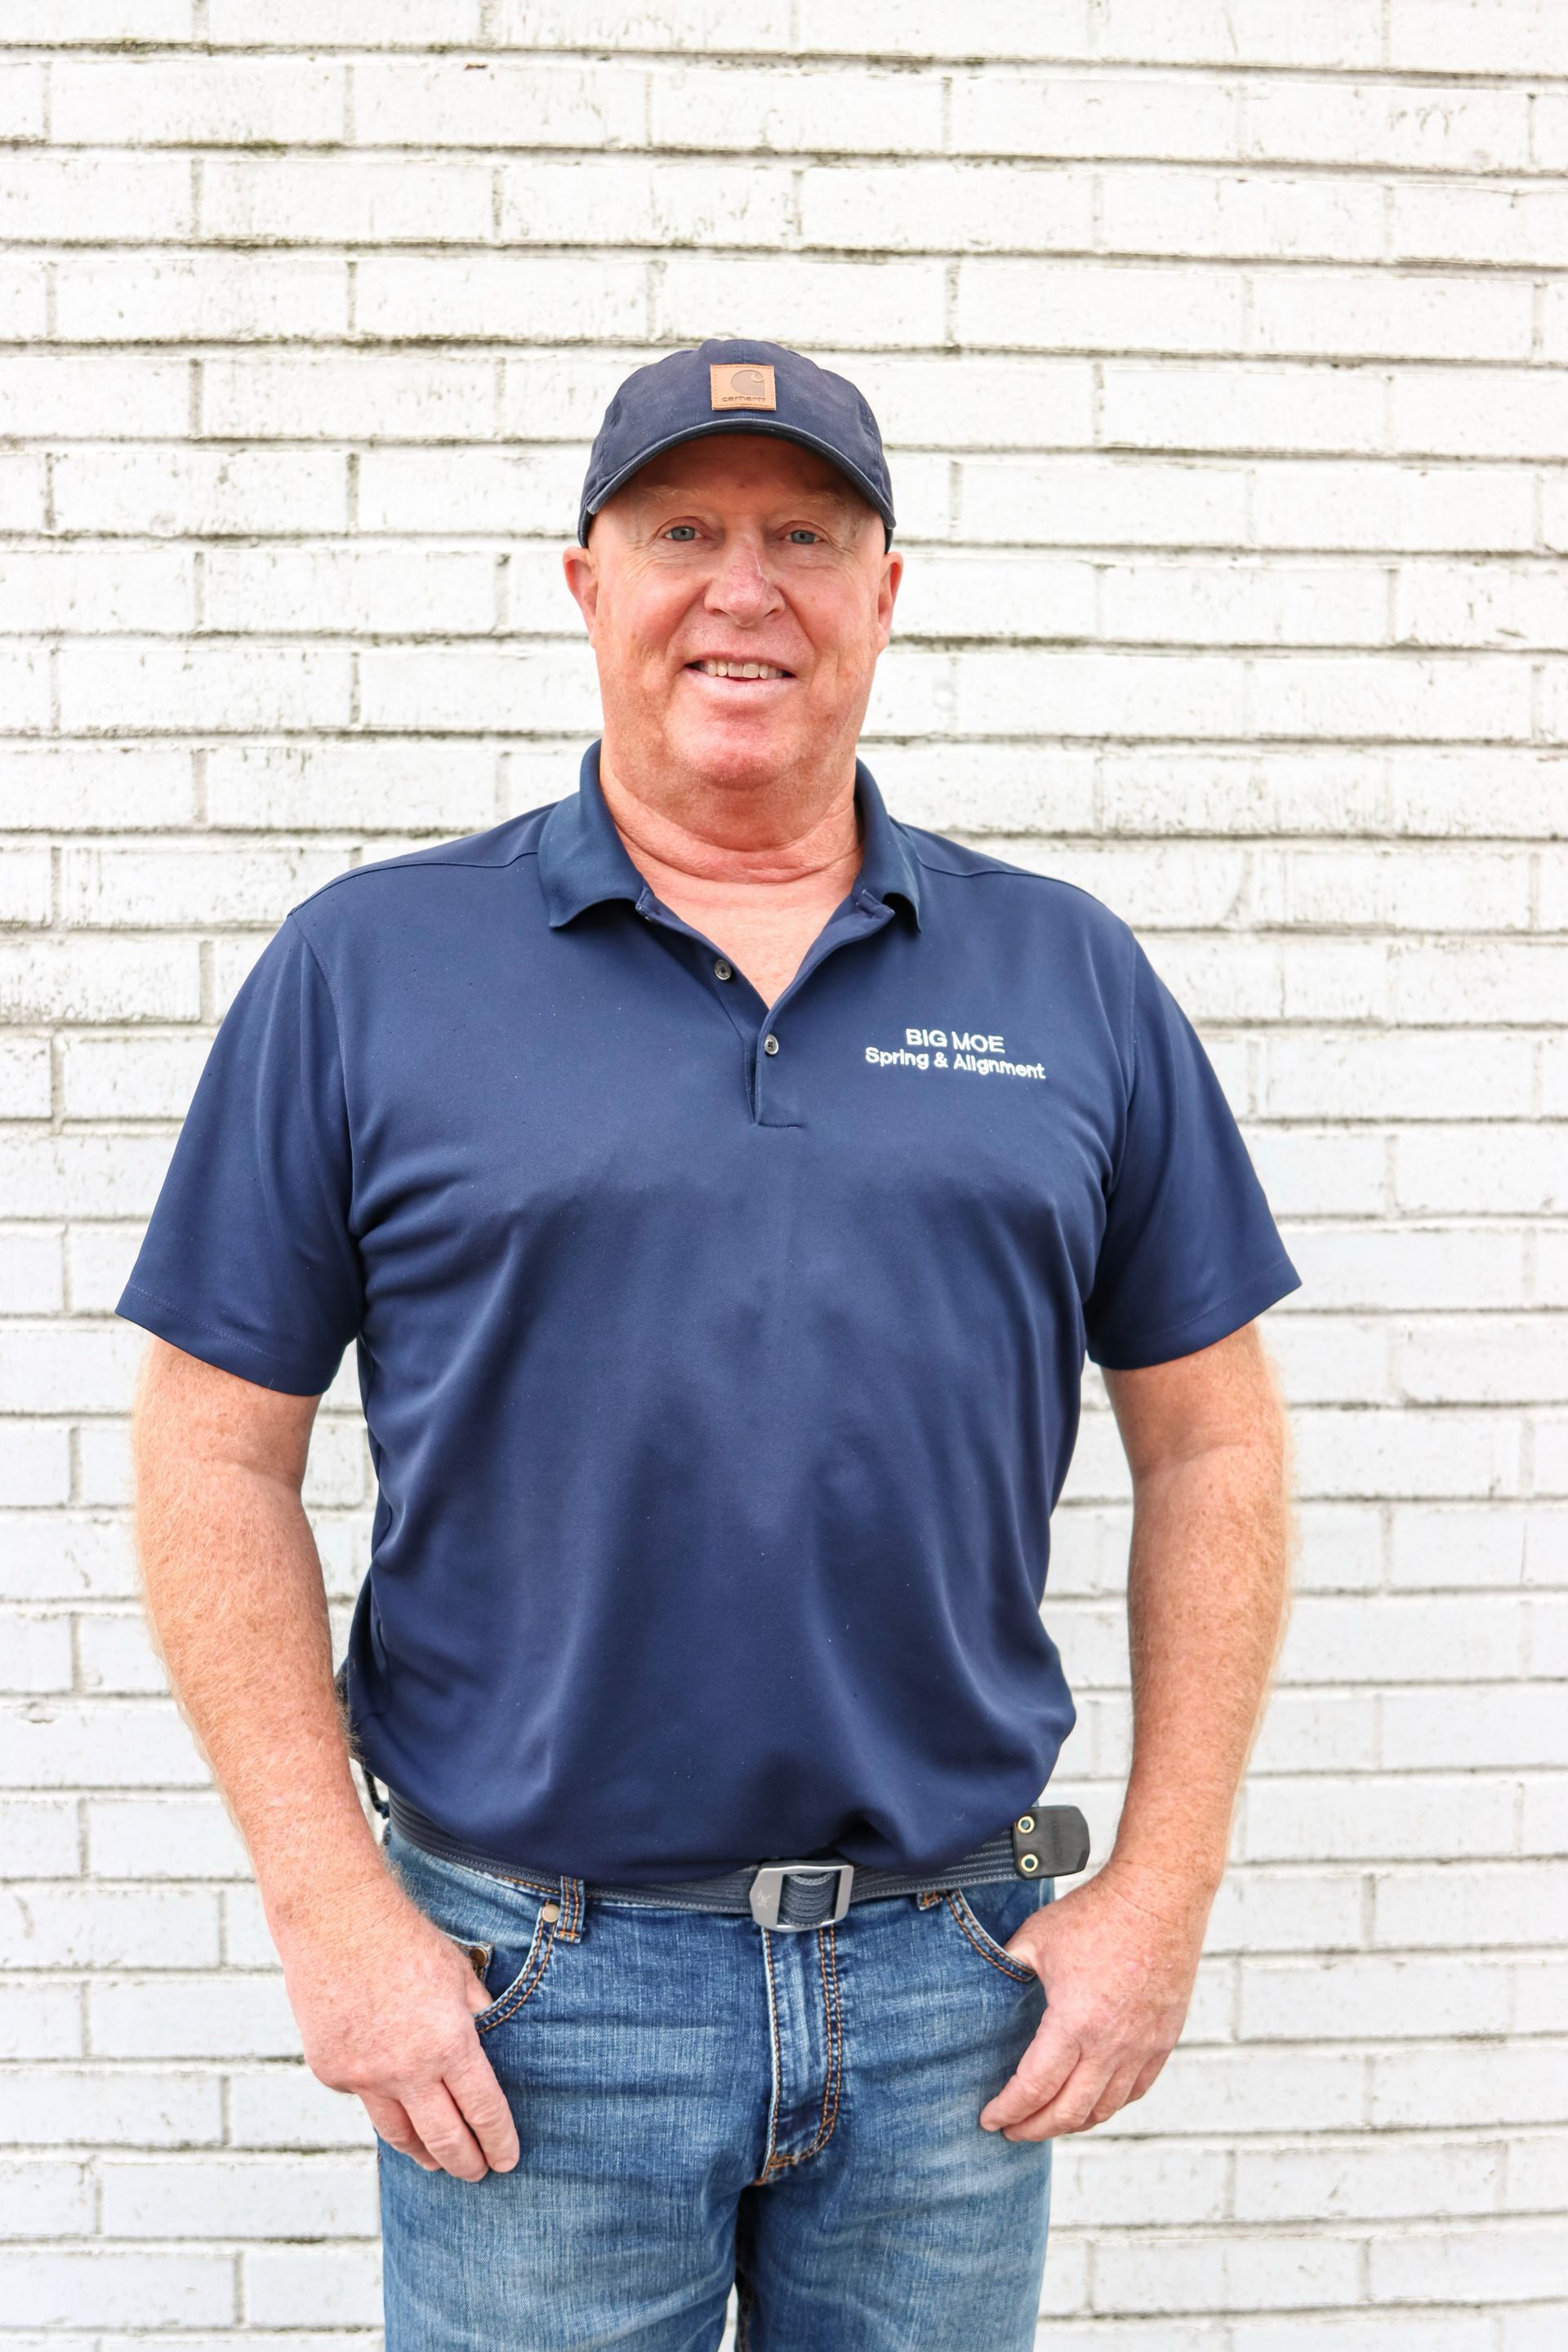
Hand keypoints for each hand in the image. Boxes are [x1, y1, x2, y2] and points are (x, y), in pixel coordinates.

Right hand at [271, 1875, 519, 2181]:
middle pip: (444, 2139)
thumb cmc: (404, 1939)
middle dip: (466, 2163)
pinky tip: (389, 2095)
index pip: (483, 2112)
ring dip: (422, 2152)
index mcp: (449, 2044)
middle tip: (477, 2173)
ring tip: (435, 2161)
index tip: (507, 2160)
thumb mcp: (458, 1974)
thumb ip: (476, 2016)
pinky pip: (364, 2099)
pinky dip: (381, 2101)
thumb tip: (488, 2045)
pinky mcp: (332, 2072)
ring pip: (399, 2135)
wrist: (335, 1920)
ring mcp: (364, 2076)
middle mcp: (407, 2071)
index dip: (499, 2141)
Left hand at [977, 1864, 1206, 2139]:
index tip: (990, 2119)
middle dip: (1034, 2128)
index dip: (1008, 2110)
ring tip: (1047, 2121)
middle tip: (1012, 2131)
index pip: (1034, 2088)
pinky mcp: (1163, 2040)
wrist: (1158, 1898)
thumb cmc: (1096, 1914)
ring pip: (1104, 2108)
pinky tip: (1092, 2103)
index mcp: (1075, 2023)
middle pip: (1068, 2111)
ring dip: (1071, 2123)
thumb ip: (1007, 1968)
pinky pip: (1135, 2090)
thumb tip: (984, 1985)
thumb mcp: (1036, 1938)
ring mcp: (1143, 2047)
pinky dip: (1108, 2105)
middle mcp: (1111, 2046)